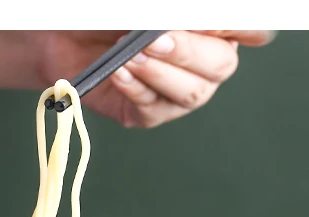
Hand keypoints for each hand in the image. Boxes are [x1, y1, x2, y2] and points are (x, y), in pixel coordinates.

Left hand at [38, 30, 275, 127]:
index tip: (215, 24)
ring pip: (192, 92)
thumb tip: (197, 17)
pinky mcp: (148, 114)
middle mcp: (202, 62)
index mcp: (211, 29)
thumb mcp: (143, 5)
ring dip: (160, 73)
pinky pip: (154, 110)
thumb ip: (174, 11)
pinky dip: (136, 89)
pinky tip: (119, 73)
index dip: (244, 28)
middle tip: (155, 39)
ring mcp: (176, 92)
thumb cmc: (104, 12)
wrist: (59, 33)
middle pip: (221, 65)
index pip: (249, 30)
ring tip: (130, 56)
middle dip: (188, 52)